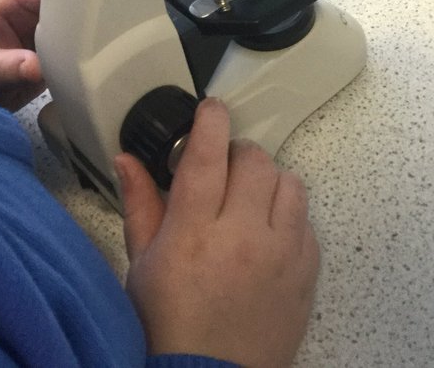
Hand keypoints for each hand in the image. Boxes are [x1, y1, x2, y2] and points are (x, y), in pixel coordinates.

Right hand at [116, 99, 318, 366]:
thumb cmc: (169, 324)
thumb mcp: (143, 264)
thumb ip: (140, 205)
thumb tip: (127, 158)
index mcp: (195, 231)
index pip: (208, 155)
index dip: (210, 120)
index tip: (210, 108)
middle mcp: (244, 235)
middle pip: (254, 160)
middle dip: (237, 154)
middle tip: (221, 172)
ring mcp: (282, 253)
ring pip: (289, 182)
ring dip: (268, 181)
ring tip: (249, 200)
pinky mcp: (306, 270)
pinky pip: (307, 219)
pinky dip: (288, 215)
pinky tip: (267, 232)